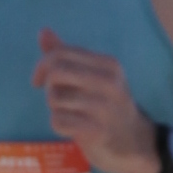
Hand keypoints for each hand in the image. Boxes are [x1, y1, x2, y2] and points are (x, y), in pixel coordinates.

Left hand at [33, 31, 157, 172]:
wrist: (133, 142)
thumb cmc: (107, 105)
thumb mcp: (93, 75)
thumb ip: (67, 54)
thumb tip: (43, 31)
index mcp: (108, 64)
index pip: (62, 53)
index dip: (42, 65)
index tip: (39, 80)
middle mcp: (109, 83)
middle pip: (56, 72)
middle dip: (49, 86)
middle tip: (55, 97)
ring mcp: (105, 108)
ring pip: (55, 98)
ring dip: (55, 108)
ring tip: (71, 113)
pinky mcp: (97, 132)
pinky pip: (58, 122)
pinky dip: (59, 126)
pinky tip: (73, 128)